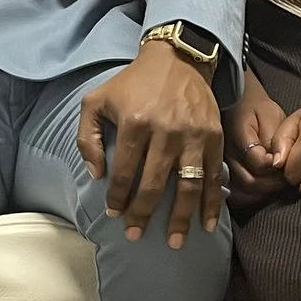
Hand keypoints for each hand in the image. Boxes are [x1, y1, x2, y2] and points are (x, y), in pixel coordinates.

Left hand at [77, 41, 222, 246]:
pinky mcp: (213, 137)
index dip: (118, 198)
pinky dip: (210, 203)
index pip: (125, 172)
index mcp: (135, 122)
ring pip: (186, 187)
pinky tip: (206, 224)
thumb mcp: (96, 101)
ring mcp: (193, 135)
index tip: (114, 214)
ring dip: (180, 218)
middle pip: (153, 185)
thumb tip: (95, 175)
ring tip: (174, 241)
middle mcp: (166, 131)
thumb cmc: (132, 83)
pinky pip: (211, 176)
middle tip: (135, 234)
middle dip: (143, 214)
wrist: (177, 59)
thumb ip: (87, 138)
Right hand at [224, 79, 290, 210]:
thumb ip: (273, 138)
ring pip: (242, 193)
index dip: (276, 167)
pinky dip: (251, 197)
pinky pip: (235, 196)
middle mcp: (224, 154)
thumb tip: (276, 163)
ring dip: (263, 192)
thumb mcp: (269, 115)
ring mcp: (220, 167)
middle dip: (273, 183)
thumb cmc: (258, 110)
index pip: (258, 163)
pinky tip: (262, 188)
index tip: (284, 162)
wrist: (239, 106)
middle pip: (250, 183)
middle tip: (285, 176)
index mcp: (236, 135)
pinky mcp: (220, 176)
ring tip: (275, 181)